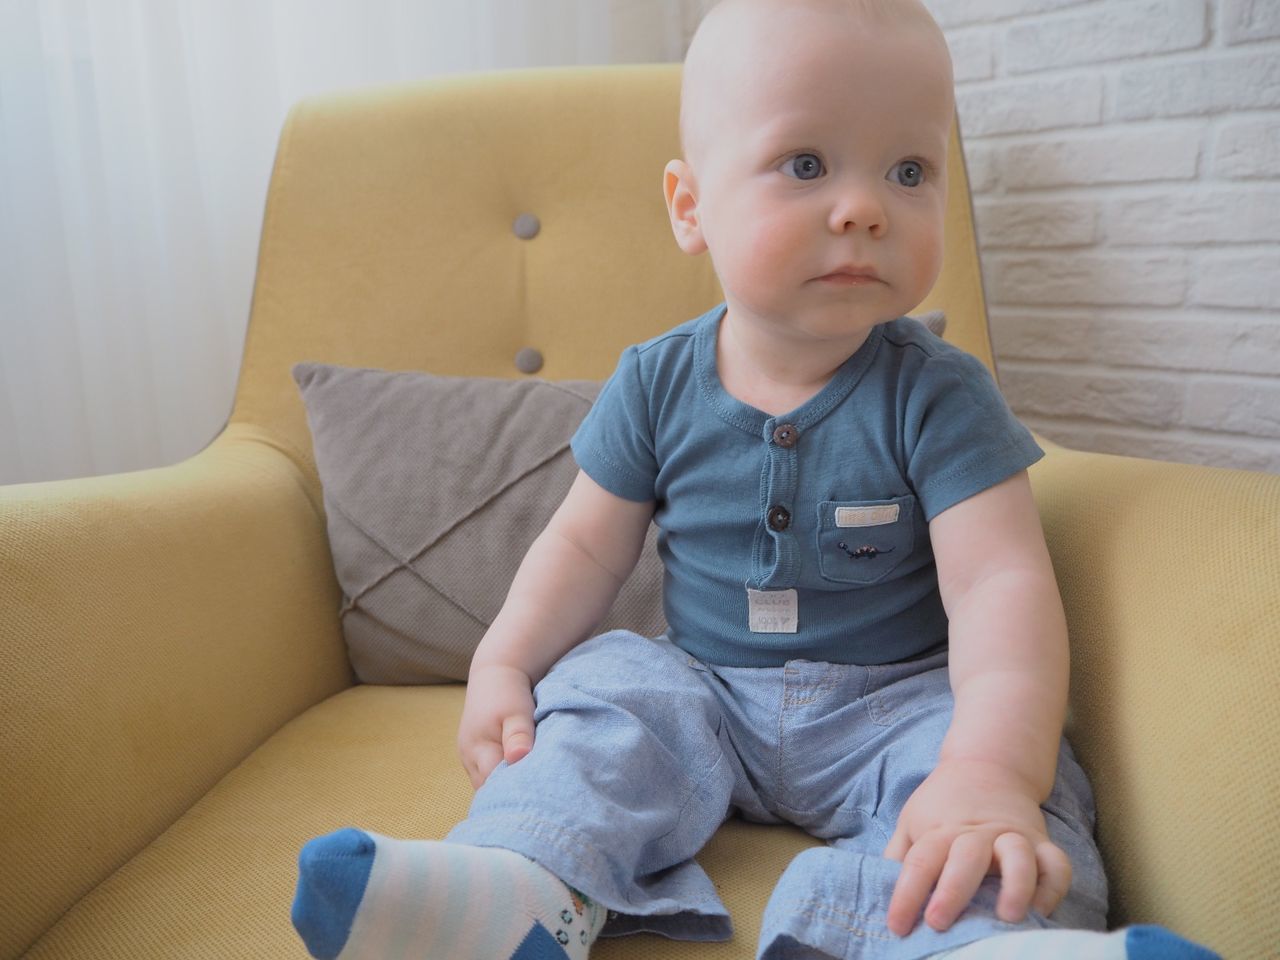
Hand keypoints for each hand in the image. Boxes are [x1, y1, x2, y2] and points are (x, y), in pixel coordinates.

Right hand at [457, 663, 535, 789]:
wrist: (496, 673)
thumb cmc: (508, 692)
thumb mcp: (517, 711)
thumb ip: (518, 735)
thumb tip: (517, 758)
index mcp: (476, 750)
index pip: (494, 786)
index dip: (515, 792)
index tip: (540, 794)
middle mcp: (469, 760)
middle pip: (489, 790)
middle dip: (511, 794)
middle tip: (540, 795)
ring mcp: (470, 759)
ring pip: (488, 784)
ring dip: (507, 786)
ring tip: (533, 786)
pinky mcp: (477, 756)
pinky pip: (490, 775)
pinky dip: (505, 777)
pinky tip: (522, 775)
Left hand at [883, 759, 1071, 936]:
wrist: (988, 766)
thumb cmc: (944, 805)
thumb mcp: (912, 821)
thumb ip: (899, 855)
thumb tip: (881, 894)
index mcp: (941, 830)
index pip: (919, 860)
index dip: (906, 895)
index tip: (897, 926)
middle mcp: (977, 832)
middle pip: (966, 856)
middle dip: (953, 890)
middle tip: (938, 922)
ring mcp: (1012, 835)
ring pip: (1018, 855)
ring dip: (1015, 885)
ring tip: (1007, 916)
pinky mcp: (1041, 842)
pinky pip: (1056, 863)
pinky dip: (1053, 887)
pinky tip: (1042, 910)